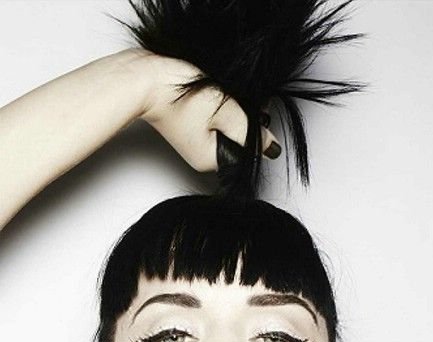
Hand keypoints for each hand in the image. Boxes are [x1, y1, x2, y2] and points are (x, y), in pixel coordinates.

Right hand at [137, 51, 279, 171]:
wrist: (145, 76)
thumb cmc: (179, 94)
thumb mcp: (225, 111)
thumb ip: (250, 130)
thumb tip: (271, 147)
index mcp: (209, 159)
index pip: (247, 150)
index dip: (255, 128)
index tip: (253, 108)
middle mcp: (201, 155)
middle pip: (238, 139)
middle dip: (244, 118)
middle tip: (233, 97)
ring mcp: (194, 140)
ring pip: (228, 126)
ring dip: (232, 109)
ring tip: (218, 92)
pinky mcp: (189, 123)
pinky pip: (214, 118)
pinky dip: (219, 105)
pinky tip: (211, 92)